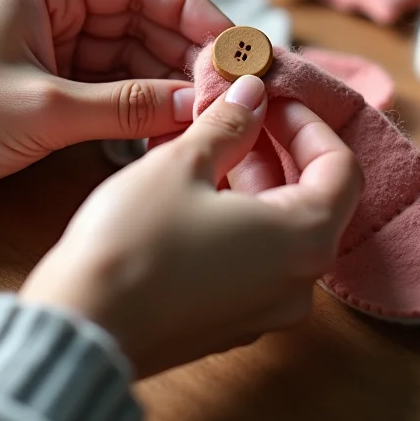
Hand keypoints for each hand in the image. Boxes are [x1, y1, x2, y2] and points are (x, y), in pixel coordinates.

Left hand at [0, 0, 230, 220]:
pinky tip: (173, 119)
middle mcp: (56, 4)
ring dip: (169, 79)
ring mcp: (57, 42)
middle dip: (186, 52)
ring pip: (133, 52)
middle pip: (143, 18)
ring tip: (207, 108)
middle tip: (227, 88)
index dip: (194, 12)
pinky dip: (143, 100)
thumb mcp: (44, 108)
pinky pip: (114, 82)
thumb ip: (127, 105)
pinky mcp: (54, 78)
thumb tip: (198, 103)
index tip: (233, 47)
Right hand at [19, 75, 361, 378]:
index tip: (272, 100)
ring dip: (255, 177)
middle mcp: (298, 282)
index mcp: (303, 240)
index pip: (340, 168)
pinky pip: (255, 255)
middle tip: (240, 113)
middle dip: (278, 148)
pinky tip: (199, 184)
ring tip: (213, 141)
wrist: (79, 326)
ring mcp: (266, 307)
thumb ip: (230, 124)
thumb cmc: (133, 242)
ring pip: (280, 226)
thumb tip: (253, 94)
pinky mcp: (232, 318)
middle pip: (312, 197)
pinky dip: (239, 213)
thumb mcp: (184, 163)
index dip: (308, 124)